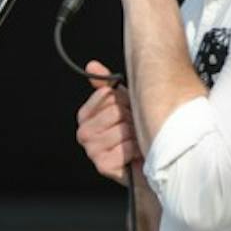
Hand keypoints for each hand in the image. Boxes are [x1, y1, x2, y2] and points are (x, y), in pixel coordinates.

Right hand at [76, 60, 141, 184]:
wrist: (146, 161)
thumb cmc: (134, 131)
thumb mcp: (122, 103)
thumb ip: (107, 84)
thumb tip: (92, 65)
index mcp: (84, 116)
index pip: (105, 94)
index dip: (122, 100)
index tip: (126, 109)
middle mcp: (84, 133)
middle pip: (114, 112)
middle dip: (130, 118)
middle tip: (133, 127)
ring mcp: (91, 150)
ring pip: (121, 129)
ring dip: (135, 135)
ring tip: (135, 140)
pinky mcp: (102, 165)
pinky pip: (125, 148)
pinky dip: (135, 150)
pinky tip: (134, 153)